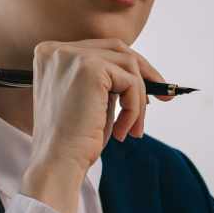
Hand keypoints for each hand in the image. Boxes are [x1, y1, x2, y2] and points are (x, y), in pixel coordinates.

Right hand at [18, 40, 172, 212]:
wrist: (58, 163)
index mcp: (49, 55)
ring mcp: (71, 56)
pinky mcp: (89, 68)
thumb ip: (105, 80)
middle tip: (164, 96)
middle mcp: (56, 51)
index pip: (100, 49)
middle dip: (145, 73)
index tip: (149, 87)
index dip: (128, 67)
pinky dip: (134, 109)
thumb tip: (144, 72)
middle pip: (117, 48)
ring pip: (128, 65)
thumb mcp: (87, 100)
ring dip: (138, 100)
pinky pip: (130, 82)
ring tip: (132, 129)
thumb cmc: (73, 140)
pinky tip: (123, 131)